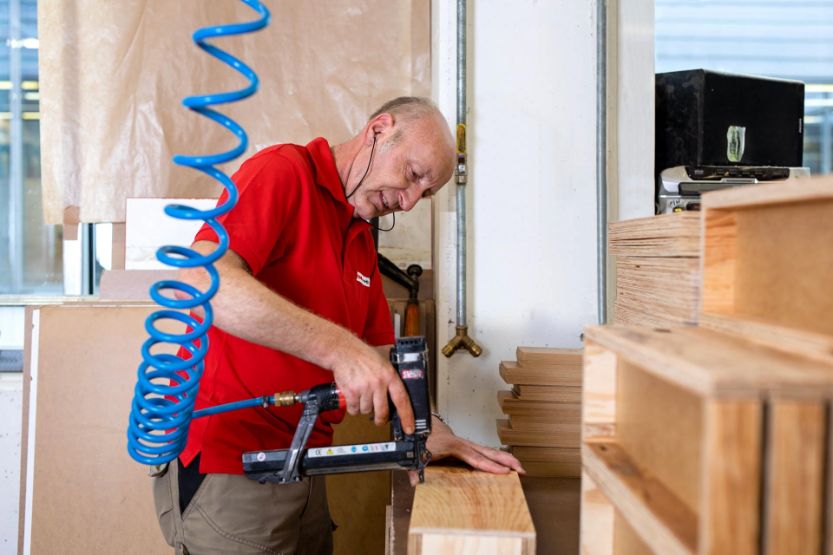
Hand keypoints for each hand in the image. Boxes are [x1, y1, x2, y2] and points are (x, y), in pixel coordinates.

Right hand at [329, 339, 414, 433]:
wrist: (343, 351)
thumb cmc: (363, 356)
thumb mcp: (383, 363)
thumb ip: (390, 378)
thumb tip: (398, 397)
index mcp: (389, 375)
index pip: (402, 400)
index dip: (407, 416)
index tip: (409, 428)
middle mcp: (378, 382)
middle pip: (383, 411)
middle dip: (381, 419)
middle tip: (379, 419)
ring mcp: (364, 388)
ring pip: (367, 411)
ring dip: (364, 408)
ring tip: (361, 395)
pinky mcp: (351, 392)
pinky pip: (354, 410)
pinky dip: (353, 407)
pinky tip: (353, 397)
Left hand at [408, 416, 525, 485]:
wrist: (415, 421)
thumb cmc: (416, 437)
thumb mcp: (414, 453)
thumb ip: (414, 468)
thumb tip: (415, 482)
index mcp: (452, 445)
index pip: (474, 458)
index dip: (489, 466)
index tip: (504, 472)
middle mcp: (460, 443)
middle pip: (487, 452)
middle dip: (505, 461)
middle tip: (521, 469)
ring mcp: (462, 443)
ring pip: (486, 451)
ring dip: (503, 458)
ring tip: (518, 467)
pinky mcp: (461, 445)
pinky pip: (480, 452)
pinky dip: (493, 457)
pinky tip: (501, 463)